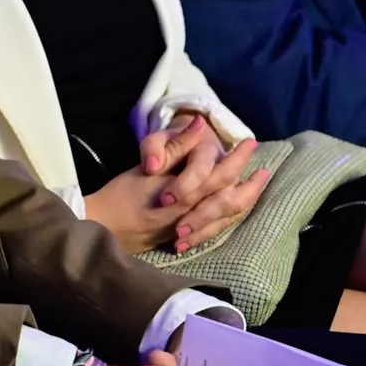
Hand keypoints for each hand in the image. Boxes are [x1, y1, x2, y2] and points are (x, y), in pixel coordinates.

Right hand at [85, 115, 263, 252]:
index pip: (222, 174)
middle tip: (264, 172)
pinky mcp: (180, 239)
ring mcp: (188, 230)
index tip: (249, 144)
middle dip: (251, 186)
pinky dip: (226, 220)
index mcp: (187, 194)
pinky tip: (230, 214)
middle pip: (232, 202)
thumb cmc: (120, 195)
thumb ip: (176, 147)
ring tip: (254, 190)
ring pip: (226, 219)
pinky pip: (213, 232)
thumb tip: (200, 125)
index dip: (239, 158)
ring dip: (243, 203)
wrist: (101, 229)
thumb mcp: (147, 166)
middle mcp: (193, 214)